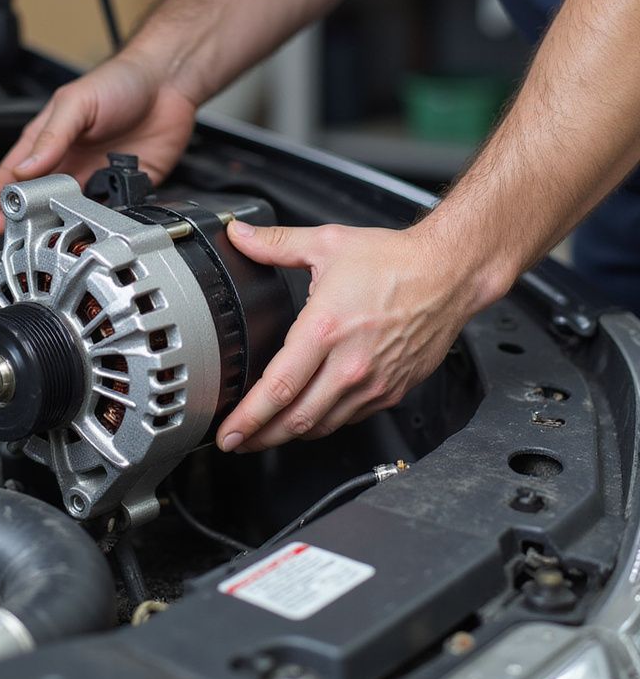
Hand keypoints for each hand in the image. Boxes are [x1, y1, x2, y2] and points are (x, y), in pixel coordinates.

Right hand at [0, 53, 196, 234]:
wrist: (168, 83)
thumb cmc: (120, 81)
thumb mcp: (76, 103)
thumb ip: (50, 137)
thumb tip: (24, 169)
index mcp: (51, 138)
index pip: (17, 170)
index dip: (2, 192)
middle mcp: (72, 160)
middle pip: (42, 196)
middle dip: (28, 216)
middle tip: (17, 235)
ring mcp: (98, 174)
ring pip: (74, 209)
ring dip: (64, 222)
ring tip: (52, 235)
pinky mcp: (128, 184)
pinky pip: (112, 210)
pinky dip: (103, 220)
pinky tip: (96, 224)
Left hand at [216, 219, 494, 451]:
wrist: (449, 273)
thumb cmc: (394, 260)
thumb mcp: (326, 243)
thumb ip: (275, 243)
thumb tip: (238, 236)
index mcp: (325, 330)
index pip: (278, 389)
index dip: (248, 418)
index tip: (227, 432)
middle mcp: (349, 364)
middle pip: (296, 419)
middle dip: (259, 437)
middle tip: (234, 443)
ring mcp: (373, 383)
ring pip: (323, 425)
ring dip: (289, 436)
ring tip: (264, 436)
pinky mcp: (392, 390)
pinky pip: (350, 418)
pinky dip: (323, 424)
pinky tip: (308, 419)